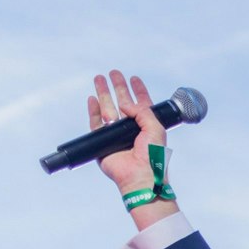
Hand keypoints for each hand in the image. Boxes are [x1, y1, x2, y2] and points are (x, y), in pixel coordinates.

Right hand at [89, 70, 179, 230]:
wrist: (140, 176)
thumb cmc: (152, 156)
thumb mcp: (155, 129)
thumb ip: (142, 112)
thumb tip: (126, 103)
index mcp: (147, 127)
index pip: (142, 104)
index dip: (138, 91)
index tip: (134, 78)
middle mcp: (131, 129)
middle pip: (123, 103)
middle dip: (118, 87)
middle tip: (113, 72)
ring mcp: (116, 135)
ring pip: (108, 109)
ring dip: (104, 93)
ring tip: (99, 78)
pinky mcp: (103, 142)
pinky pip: (96, 123)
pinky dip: (93, 110)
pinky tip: (93, 99)